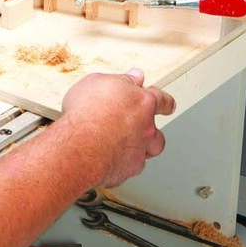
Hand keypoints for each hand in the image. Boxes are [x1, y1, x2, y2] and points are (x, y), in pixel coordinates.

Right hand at [60, 69, 175, 186]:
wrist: (79, 146)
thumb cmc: (87, 113)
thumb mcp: (99, 81)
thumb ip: (122, 79)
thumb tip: (134, 76)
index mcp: (143, 103)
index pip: (162, 100)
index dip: (164, 102)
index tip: (167, 104)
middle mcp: (146, 129)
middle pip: (157, 133)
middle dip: (150, 132)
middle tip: (138, 129)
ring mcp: (138, 152)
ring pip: (146, 153)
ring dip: (138, 150)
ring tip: (121, 146)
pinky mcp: (126, 171)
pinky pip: (128, 168)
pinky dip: (119, 164)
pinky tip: (106, 159)